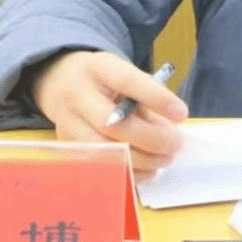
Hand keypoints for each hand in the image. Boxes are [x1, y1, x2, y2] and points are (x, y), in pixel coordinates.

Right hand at [32, 50, 188, 180]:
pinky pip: (100, 167)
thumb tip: (174, 124)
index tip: (182, 114)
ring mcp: (67, 123)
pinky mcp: (67, 147)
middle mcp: (77, 96)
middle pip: (113, 124)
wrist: (59, 82)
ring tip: (164, 159)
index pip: (126, 82)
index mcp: (97, 69)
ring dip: (142, 160)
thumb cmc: (102, 80)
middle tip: (175, 145)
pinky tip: (148, 169)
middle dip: (151, 139)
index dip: (156, 99)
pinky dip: (129, 173)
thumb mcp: (122, 72)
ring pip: (105, 151)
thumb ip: (147, 94)